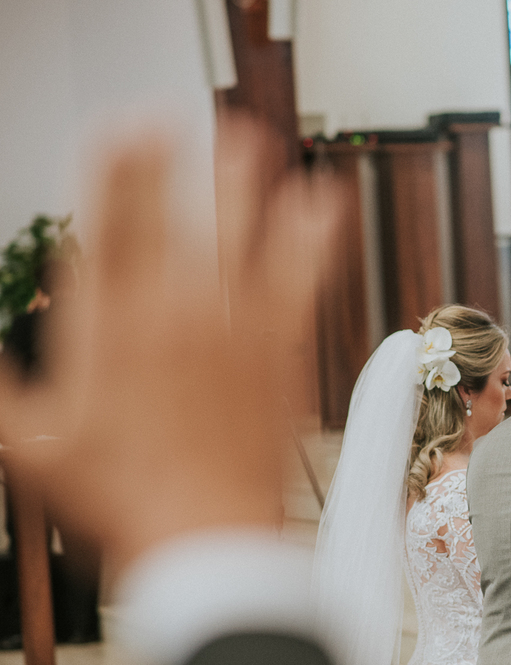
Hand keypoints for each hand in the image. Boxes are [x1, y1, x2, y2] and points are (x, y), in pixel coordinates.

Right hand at [0, 117, 343, 577]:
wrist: (205, 539)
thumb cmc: (122, 500)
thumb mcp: (32, 442)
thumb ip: (2, 386)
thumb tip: (7, 343)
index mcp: (107, 322)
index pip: (108, 217)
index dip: (119, 163)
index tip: (127, 129)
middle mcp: (172, 308)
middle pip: (176, 208)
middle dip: (181, 157)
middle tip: (187, 125)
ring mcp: (234, 323)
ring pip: (242, 226)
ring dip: (247, 177)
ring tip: (251, 140)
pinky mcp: (284, 346)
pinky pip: (305, 270)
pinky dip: (316, 230)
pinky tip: (325, 197)